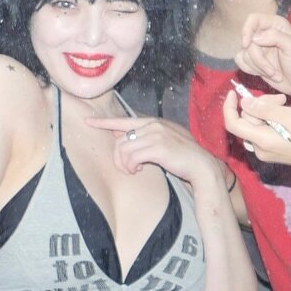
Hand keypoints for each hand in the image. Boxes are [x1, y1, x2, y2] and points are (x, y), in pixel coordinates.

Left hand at [84, 116, 223, 189]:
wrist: (201, 166)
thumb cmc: (183, 157)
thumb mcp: (163, 142)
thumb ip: (144, 137)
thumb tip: (119, 136)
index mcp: (153, 122)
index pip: (123, 120)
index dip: (104, 122)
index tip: (88, 122)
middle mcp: (153, 125)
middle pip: (120, 140)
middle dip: (118, 157)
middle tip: (127, 169)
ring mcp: (156, 135)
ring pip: (123, 149)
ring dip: (125, 164)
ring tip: (134, 171)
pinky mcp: (157, 148)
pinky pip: (132, 158)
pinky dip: (132, 167)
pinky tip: (139, 171)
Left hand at [222, 90, 290, 170]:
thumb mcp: (288, 115)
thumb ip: (263, 109)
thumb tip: (243, 103)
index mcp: (261, 141)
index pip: (233, 124)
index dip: (229, 107)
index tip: (234, 92)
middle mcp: (259, 150)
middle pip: (247, 121)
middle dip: (260, 105)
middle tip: (281, 98)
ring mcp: (266, 153)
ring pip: (256, 125)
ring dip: (267, 111)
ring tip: (285, 104)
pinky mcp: (273, 152)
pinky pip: (264, 132)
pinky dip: (270, 120)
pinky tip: (285, 116)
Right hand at [235, 13, 290, 95]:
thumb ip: (275, 37)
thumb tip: (254, 38)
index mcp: (275, 25)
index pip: (253, 19)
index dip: (247, 30)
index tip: (247, 44)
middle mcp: (264, 33)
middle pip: (247, 41)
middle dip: (258, 59)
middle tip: (272, 71)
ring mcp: (257, 48)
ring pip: (243, 54)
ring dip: (258, 67)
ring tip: (274, 73)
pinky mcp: (253, 60)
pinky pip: (240, 62)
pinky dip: (251, 70)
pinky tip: (265, 74)